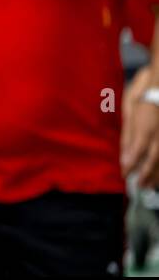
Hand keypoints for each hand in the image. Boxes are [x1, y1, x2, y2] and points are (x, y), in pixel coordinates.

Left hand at [121, 66, 158, 186]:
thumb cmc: (144, 93)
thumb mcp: (130, 109)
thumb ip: (129, 132)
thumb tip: (125, 152)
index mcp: (147, 126)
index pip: (138, 150)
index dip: (131, 163)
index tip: (124, 174)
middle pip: (153, 159)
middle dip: (145, 174)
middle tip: (137, 186)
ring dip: (158, 174)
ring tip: (150, 186)